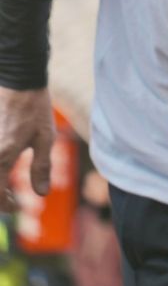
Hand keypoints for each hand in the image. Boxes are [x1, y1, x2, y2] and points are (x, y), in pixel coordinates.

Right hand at [0, 85, 54, 211]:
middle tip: (9, 198)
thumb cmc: (34, 107)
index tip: (16, 206)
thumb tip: (41, 193)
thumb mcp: (45, 137)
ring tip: (5, 184)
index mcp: (3, 156)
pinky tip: (2, 167)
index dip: (6, 206)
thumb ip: (42, 167)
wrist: (18, 80)